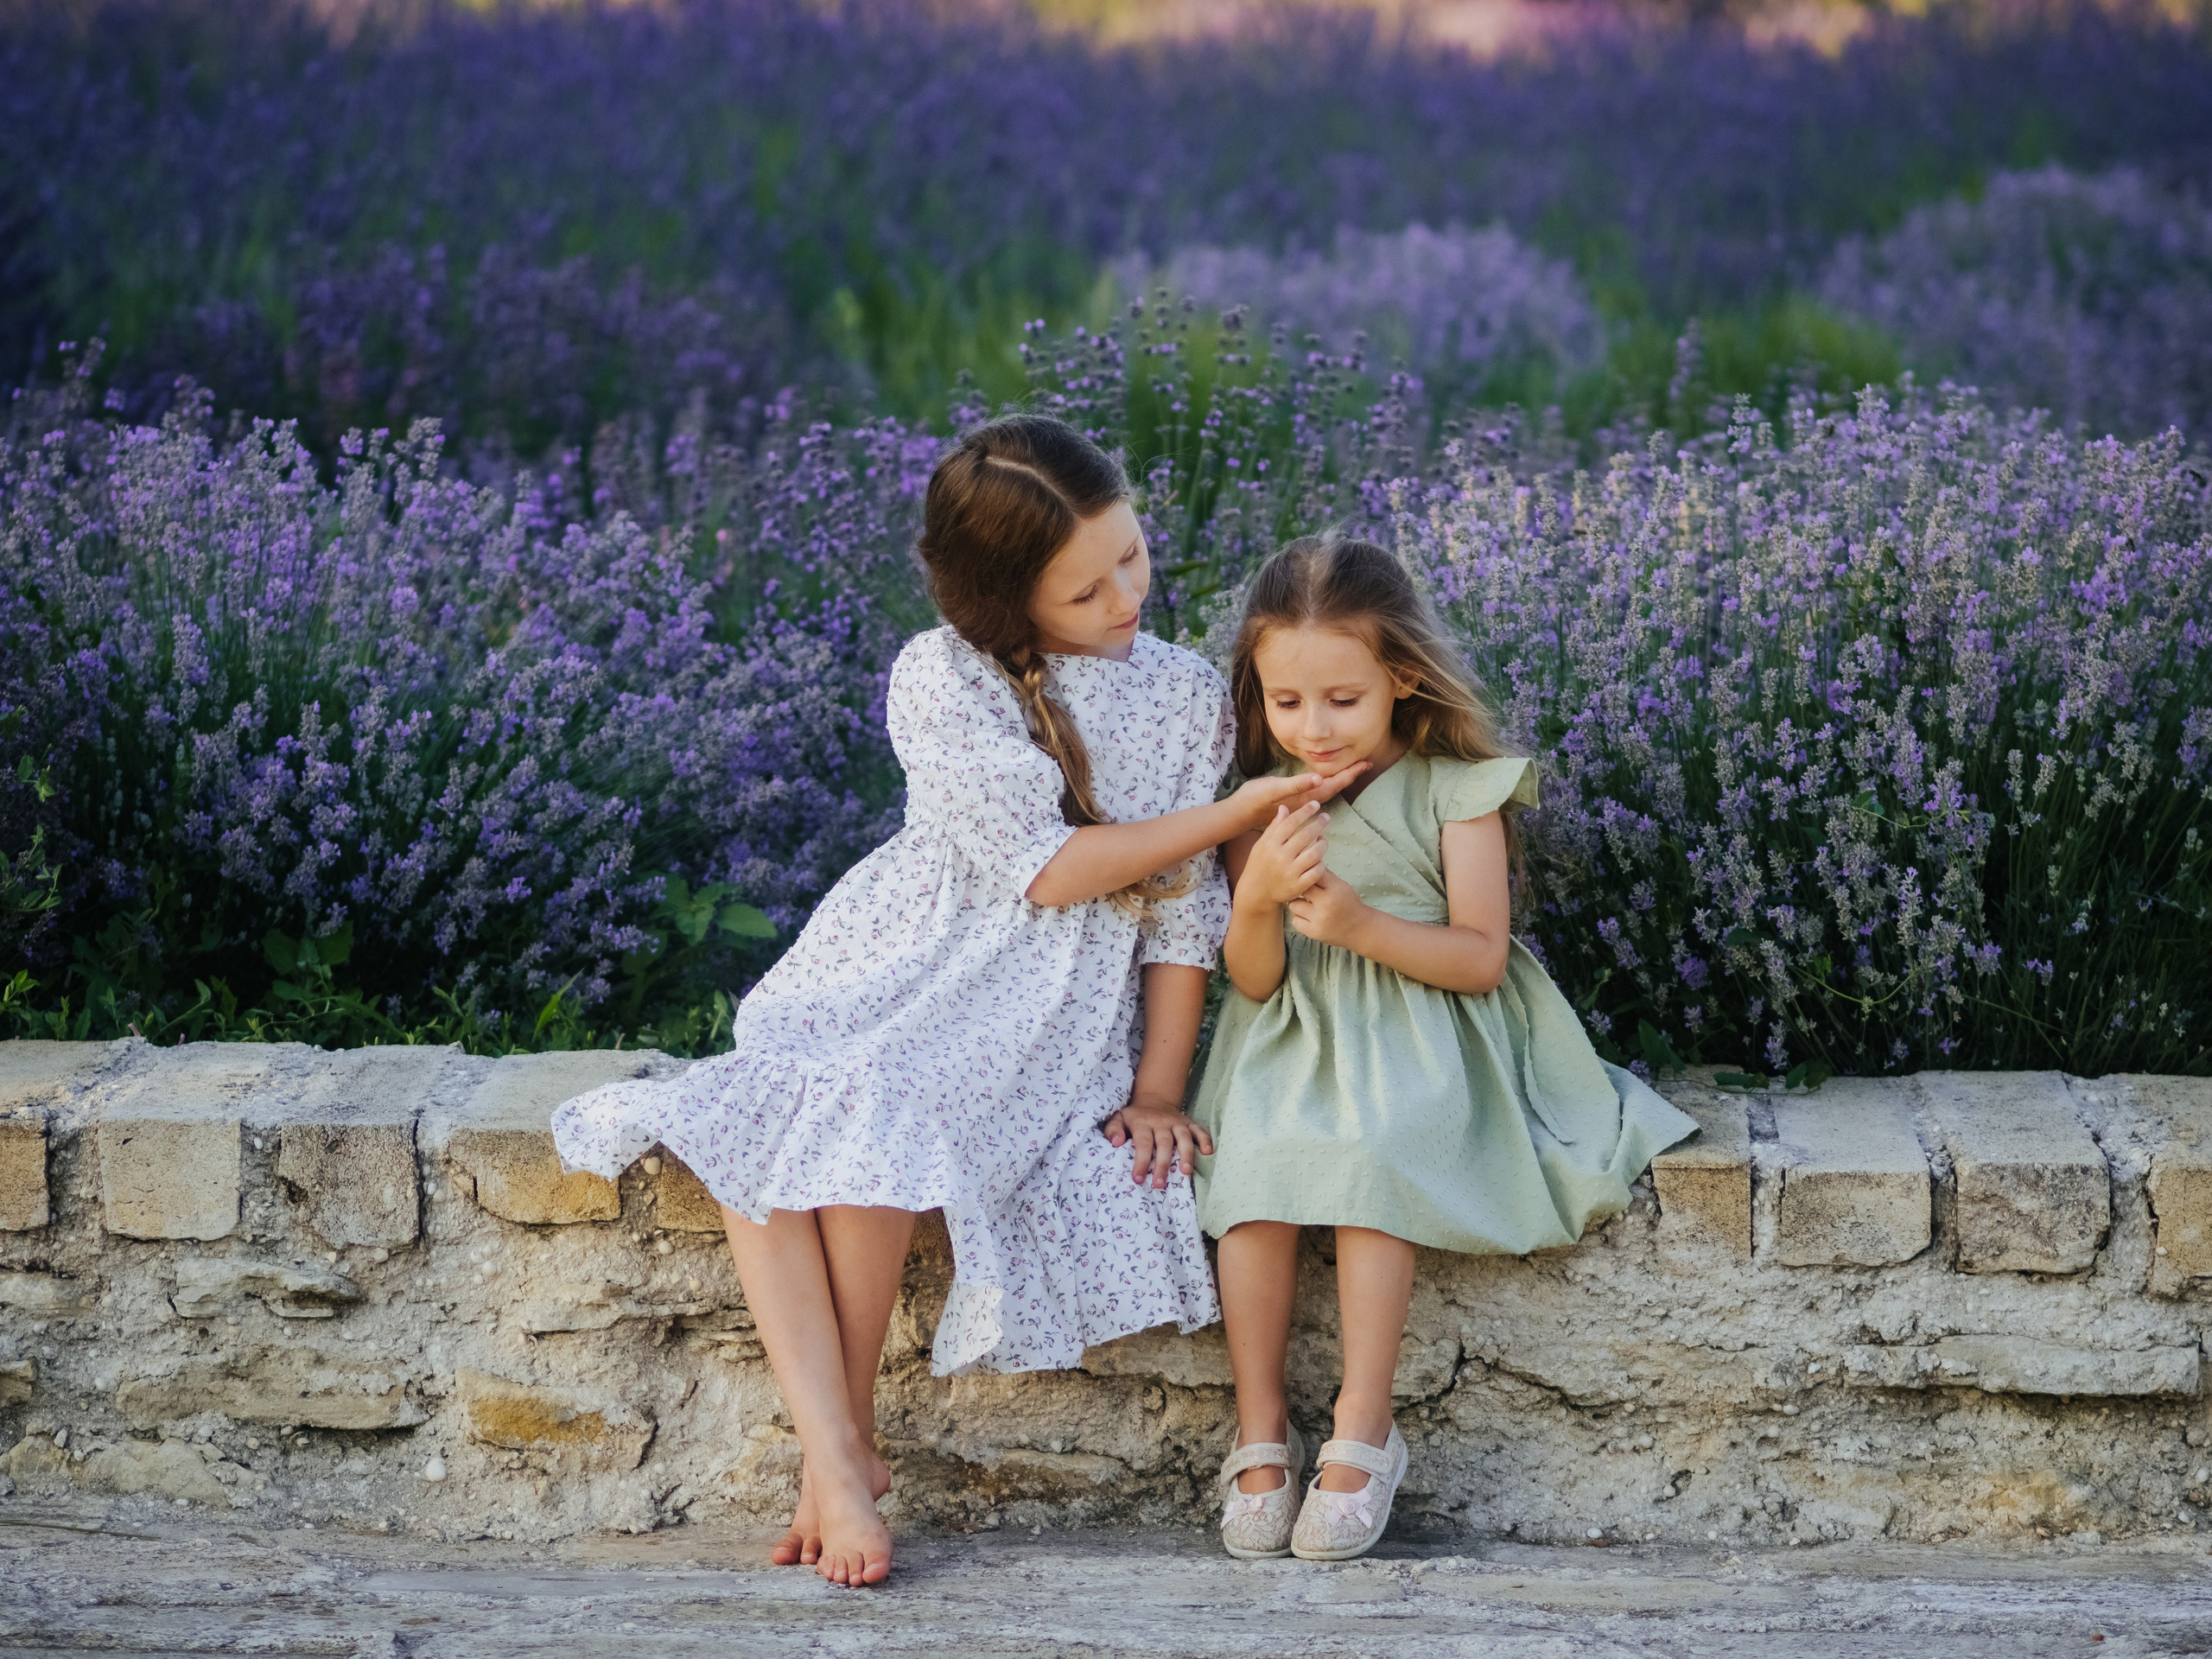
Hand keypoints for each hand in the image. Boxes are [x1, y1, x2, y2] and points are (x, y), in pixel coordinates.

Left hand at [1102, 1095, 1215, 1188]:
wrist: (1154, 1100)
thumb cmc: (1135, 1117)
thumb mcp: (1119, 1118)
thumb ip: (1113, 1129)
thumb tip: (1116, 1143)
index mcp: (1143, 1122)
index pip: (1143, 1143)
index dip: (1140, 1161)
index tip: (1138, 1179)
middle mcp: (1161, 1122)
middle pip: (1164, 1143)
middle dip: (1162, 1164)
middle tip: (1159, 1184)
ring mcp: (1177, 1122)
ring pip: (1183, 1137)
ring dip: (1186, 1154)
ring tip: (1186, 1172)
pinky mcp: (1189, 1122)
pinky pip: (1199, 1129)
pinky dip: (1205, 1139)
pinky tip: (1208, 1152)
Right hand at [1225, 765, 1366, 834]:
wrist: (1239, 814)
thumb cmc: (1255, 798)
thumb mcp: (1274, 788)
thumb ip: (1297, 784)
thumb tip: (1320, 779)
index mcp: (1306, 797)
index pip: (1334, 784)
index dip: (1349, 773)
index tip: (1365, 763)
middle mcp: (1307, 802)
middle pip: (1334, 788)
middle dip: (1349, 776)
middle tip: (1365, 764)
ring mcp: (1301, 805)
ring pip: (1326, 793)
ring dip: (1340, 781)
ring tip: (1352, 772)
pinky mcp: (1295, 804)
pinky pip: (1317, 797)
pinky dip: (1326, 787)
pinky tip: (1326, 784)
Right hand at [1238, 801, 1329, 907]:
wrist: (1255, 892)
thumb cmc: (1259, 864)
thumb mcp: (1262, 844)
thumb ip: (1274, 826)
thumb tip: (1284, 807)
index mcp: (1270, 844)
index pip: (1290, 822)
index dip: (1304, 812)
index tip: (1315, 804)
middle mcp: (1280, 857)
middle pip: (1305, 835)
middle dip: (1319, 824)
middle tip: (1326, 817)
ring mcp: (1290, 872)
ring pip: (1315, 854)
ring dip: (1323, 844)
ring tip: (1324, 840)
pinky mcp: (1298, 886)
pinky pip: (1316, 872)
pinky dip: (1321, 864)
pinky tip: (1320, 859)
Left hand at [1285, 867, 1369, 948]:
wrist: (1358, 928)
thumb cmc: (1347, 903)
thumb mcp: (1340, 885)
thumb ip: (1324, 875)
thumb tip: (1305, 861)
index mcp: (1334, 889)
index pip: (1312, 873)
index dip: (1305, 872)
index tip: (1304, 874)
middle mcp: (1326, 904)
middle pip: (1300, 888)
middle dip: (1300, 888)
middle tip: (1303, 890)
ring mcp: (1319, 919)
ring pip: (1293, 905)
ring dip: (1298, 903)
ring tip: (1307, 904)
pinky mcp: (1313, 932)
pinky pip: (1295, 921)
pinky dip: (1299, 918)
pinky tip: (1308, 917)